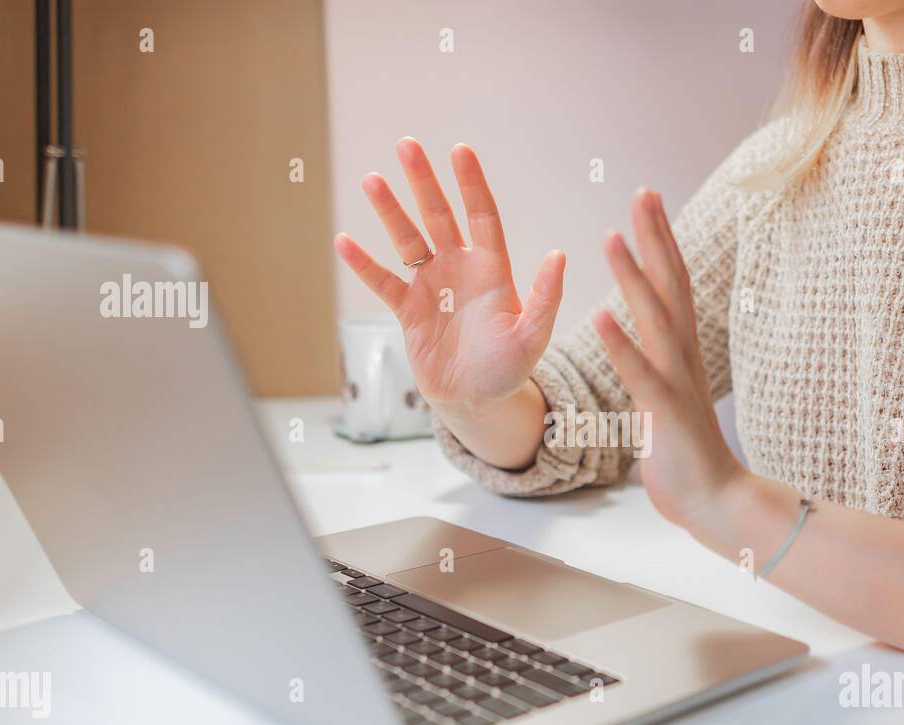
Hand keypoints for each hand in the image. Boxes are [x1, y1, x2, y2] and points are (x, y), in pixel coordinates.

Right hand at [333, 139, 564, 418]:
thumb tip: (559, 256)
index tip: (460, 151)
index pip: (482, 216)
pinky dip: (364, 264)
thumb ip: (545, 298)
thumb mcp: (532, 337)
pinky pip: (384, 282)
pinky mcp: (409, 310)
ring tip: (372, 180)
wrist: (476, 401)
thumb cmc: (509, 370)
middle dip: (424, 182)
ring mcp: (431, 287)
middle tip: (407, 145)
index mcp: (492, 271)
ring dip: (390, 211)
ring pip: (408, 240)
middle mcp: (460, 270)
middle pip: (439, 216)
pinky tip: (344, 241)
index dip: (471, 185)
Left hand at [594, 188, 746, 530]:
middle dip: (655, 236)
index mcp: (680, 351)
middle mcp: (683, 357)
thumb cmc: (686, 452)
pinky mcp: (664, 411)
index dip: (660, 240)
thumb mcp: (665, 398)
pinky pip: (640, 373)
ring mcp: (676, 381)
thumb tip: (639, 348)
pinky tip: (599, 317)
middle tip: (643, 191)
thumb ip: (654, 368)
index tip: (647, 199)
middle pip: (671, 284)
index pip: (673, 283)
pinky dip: (620, 345)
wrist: (714, 500)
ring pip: (656, 318)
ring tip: (612, 237)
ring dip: (633, 277)